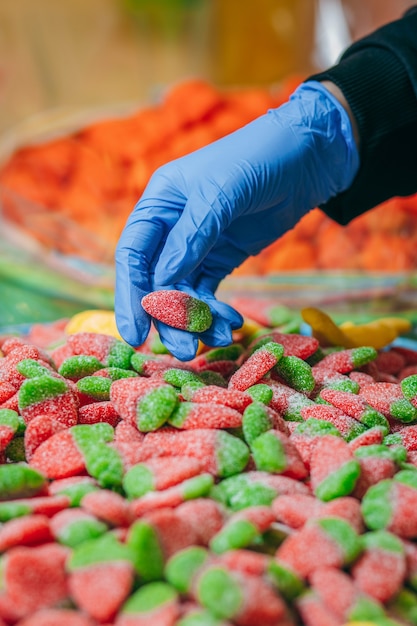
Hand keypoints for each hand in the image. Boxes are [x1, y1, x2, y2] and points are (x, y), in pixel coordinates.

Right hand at [115, 81, 358, 359]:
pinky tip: (230, 326)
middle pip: (155, 282)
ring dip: (195, 321)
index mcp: (158, 203)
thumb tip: (163, 283)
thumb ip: (191, 237)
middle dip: (166, 317)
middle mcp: (170, 227)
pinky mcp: (221, 258)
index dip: (130, 296)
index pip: (133, 255)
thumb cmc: (258, 159)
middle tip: (181, 351)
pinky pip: (209, 293)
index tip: (135, 334)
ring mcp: (196, 246)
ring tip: (216, 341)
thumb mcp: (221, 192)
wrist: (307, 157)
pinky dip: (215, 313)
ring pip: (184, 293)